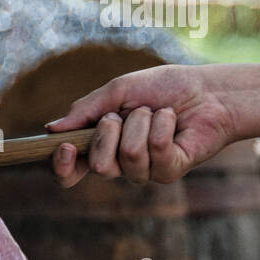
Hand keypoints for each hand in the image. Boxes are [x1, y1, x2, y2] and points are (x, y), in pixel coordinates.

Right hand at [46, 64, 238, 186]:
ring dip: (141, 123)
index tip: (65, 146)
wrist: (207, 89)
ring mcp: (147, 170)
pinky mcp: (171, 170)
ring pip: (128, 155)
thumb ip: (86, 110)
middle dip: (109, 130)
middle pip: (98, 166)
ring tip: (157, 112)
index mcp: (103, 145)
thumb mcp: (119, 91)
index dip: (62, 167)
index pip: (72, 172)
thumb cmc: (165, 87)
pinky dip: (163, 126)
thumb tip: (53, 130)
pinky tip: (173, 119)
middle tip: (126, 113)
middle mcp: (122, 163)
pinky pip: (156, 151)